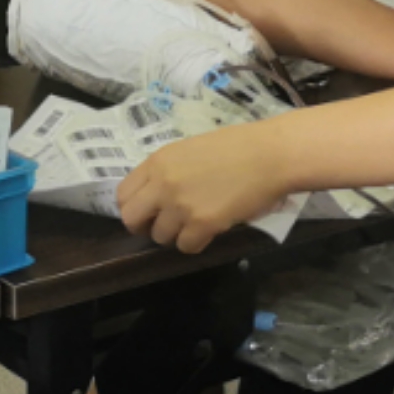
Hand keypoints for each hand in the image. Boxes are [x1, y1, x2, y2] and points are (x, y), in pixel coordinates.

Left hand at [117, 123, 293, 252]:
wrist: (270, 154)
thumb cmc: (237, 146)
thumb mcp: (190, 150)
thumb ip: (168, 171)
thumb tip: (156, 195)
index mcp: (158, 161)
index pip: (123, 194)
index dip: (134, 207)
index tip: (148, 211)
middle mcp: (163, 184)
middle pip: (131, 220)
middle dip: (145, 227)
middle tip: (164, 225)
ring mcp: (181, 205)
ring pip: (160, 237)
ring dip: (176, 235)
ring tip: (196, 224)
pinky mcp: (202, 224)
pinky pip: (186, 247)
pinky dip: (197, 243)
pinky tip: (210, 230)